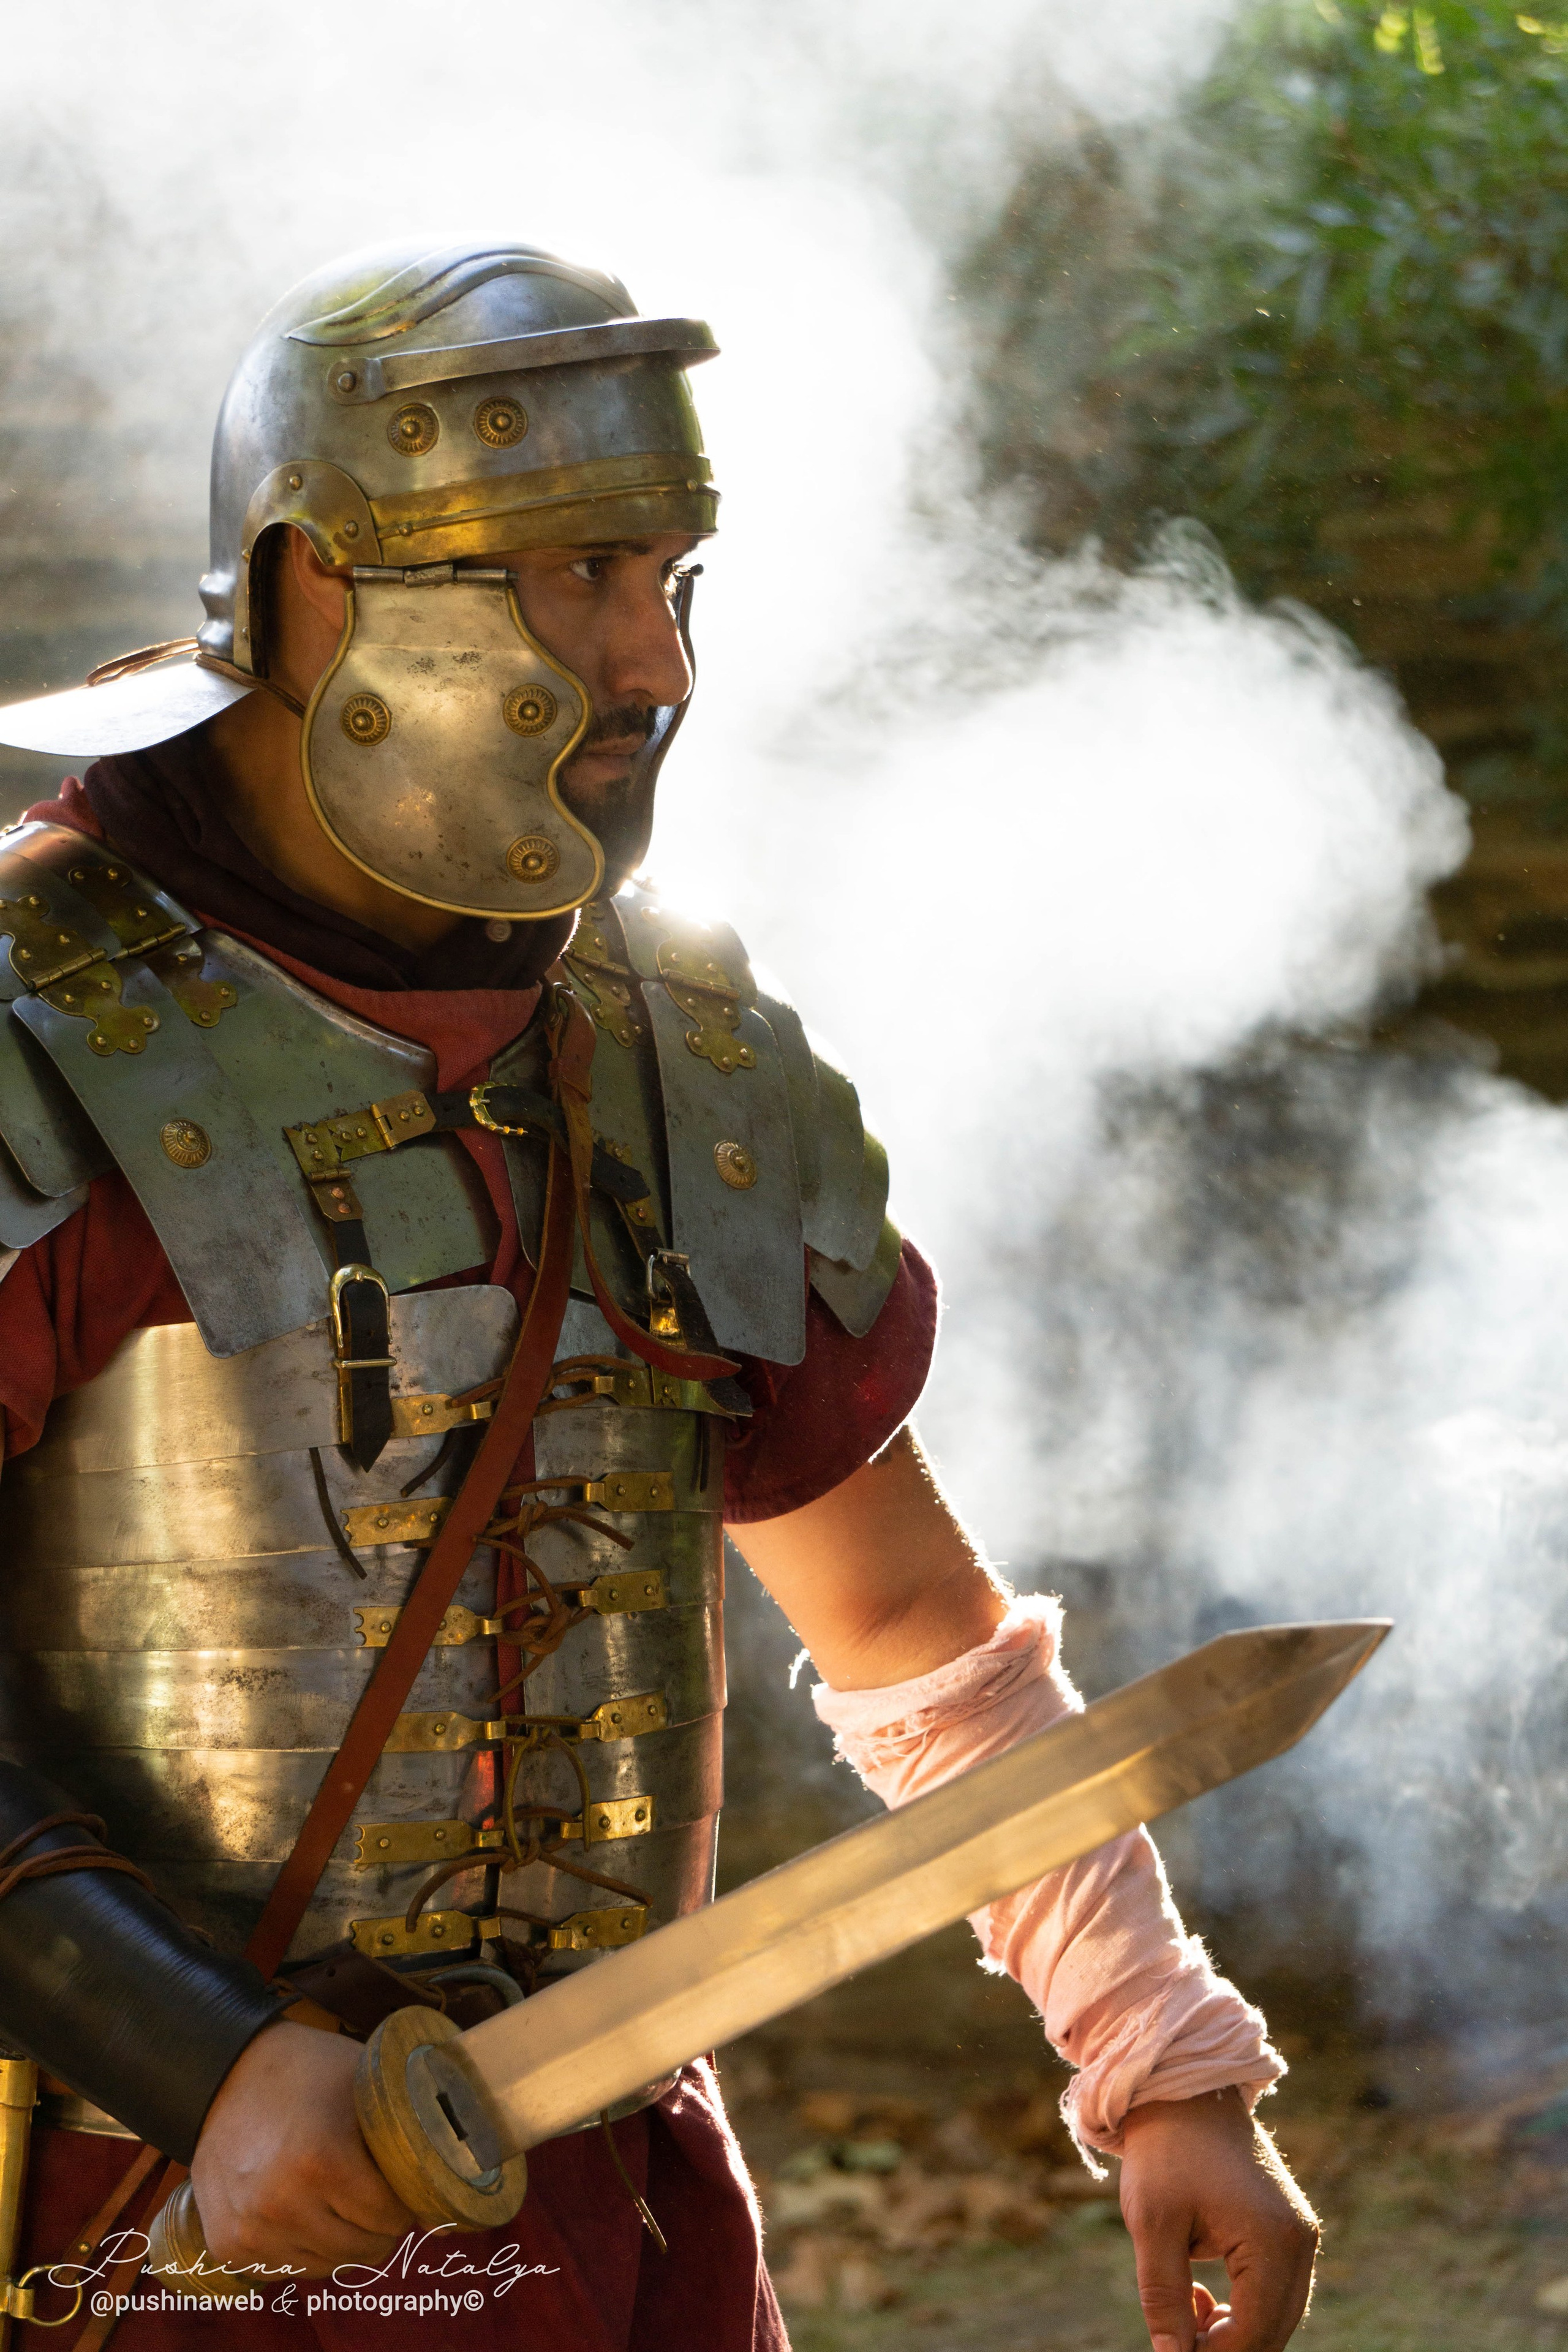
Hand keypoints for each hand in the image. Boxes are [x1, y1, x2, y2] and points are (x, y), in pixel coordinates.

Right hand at [188, 2020, 419, 2277]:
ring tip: (338, 2202)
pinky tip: (303, 2211)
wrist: (227, 2072)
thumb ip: (406, 2136)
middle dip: (377, 2225)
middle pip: (362, 2249)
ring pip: (327, 2267)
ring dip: (341, 2241)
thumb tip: (449, 2197)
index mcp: (323, 2161)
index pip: (391, 2218)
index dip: (403, 2200)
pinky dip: (303, 2248)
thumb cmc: (308, 2073)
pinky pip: (287, 2269)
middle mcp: (282, 2204)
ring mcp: (250, 2229)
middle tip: (372, 2195)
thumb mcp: (365, 2086)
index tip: (400, 2182)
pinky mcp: (227, 2244)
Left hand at [1118, 2087, 1317, 2350]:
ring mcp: (1299, 2234)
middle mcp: (1300, 2241)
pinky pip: (1272, 2290)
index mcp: (1274, 2241)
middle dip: (1224, 2347)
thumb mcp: (1152, 2223)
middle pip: (1272, 2333)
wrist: (1183, 2089)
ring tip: (1184, 2308)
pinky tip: (1199, 2295)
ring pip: (1274, 2316)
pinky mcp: (1287, 2228)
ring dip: (1232, 2329)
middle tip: (1175, 2338)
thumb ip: (1163, 2297)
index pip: (1254, 2334)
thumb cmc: (1164, 2149)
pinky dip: (1241, 2306)